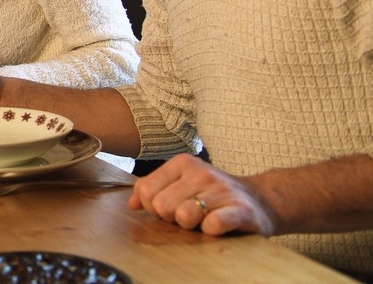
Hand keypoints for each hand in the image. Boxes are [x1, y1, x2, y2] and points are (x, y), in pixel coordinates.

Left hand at [129, 153, 276, 235]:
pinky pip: (213, 224)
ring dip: (191, 226)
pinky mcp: (241, 210)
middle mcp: (201, 172)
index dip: (154, 207)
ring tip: (203, 220)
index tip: (171, 208)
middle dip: (171, 218)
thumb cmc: (213, 195)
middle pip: (162, 206)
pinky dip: (211, 230)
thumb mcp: (181, 185)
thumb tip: (132, 203)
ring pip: (184, 215)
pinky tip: (216, 226)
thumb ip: (154, 190)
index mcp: (182, 163)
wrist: (261, 201)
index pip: (146, 191)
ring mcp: (222, 189)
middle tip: (189, 216)